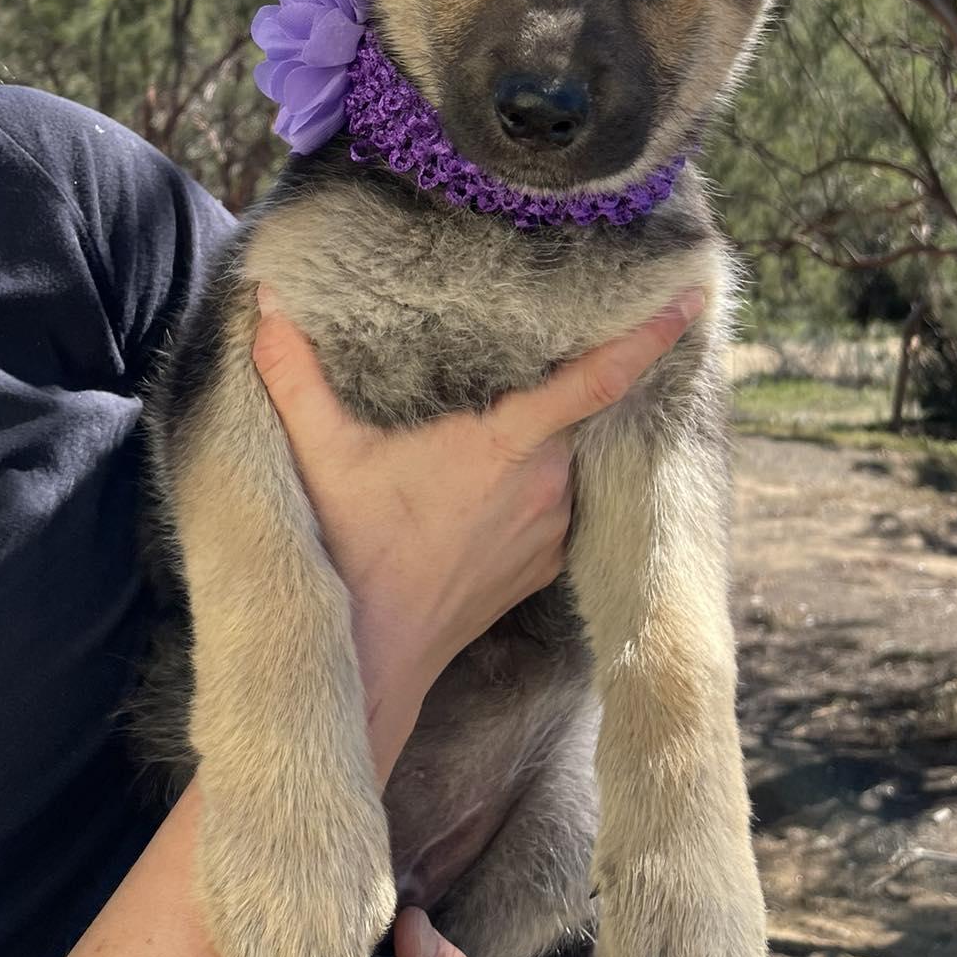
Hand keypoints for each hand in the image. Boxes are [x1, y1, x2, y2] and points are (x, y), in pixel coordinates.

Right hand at [251, 281, 701, 776]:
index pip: (596, 380)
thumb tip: (265, 303)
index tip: (691, 300)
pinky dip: (553, 476)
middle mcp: (545, 485)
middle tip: (595, 324)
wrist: (374, 655)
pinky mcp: (548, 562)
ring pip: (578, 457)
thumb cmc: (349, 549)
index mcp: (504, 446)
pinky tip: (520, 468)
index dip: (646, 337)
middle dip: (593, 368)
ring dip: (566, 430)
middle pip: (589, 409)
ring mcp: (552, 529)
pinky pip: (567, 501)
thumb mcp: (319, 453)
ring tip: (543, 395)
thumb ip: (293, 373)